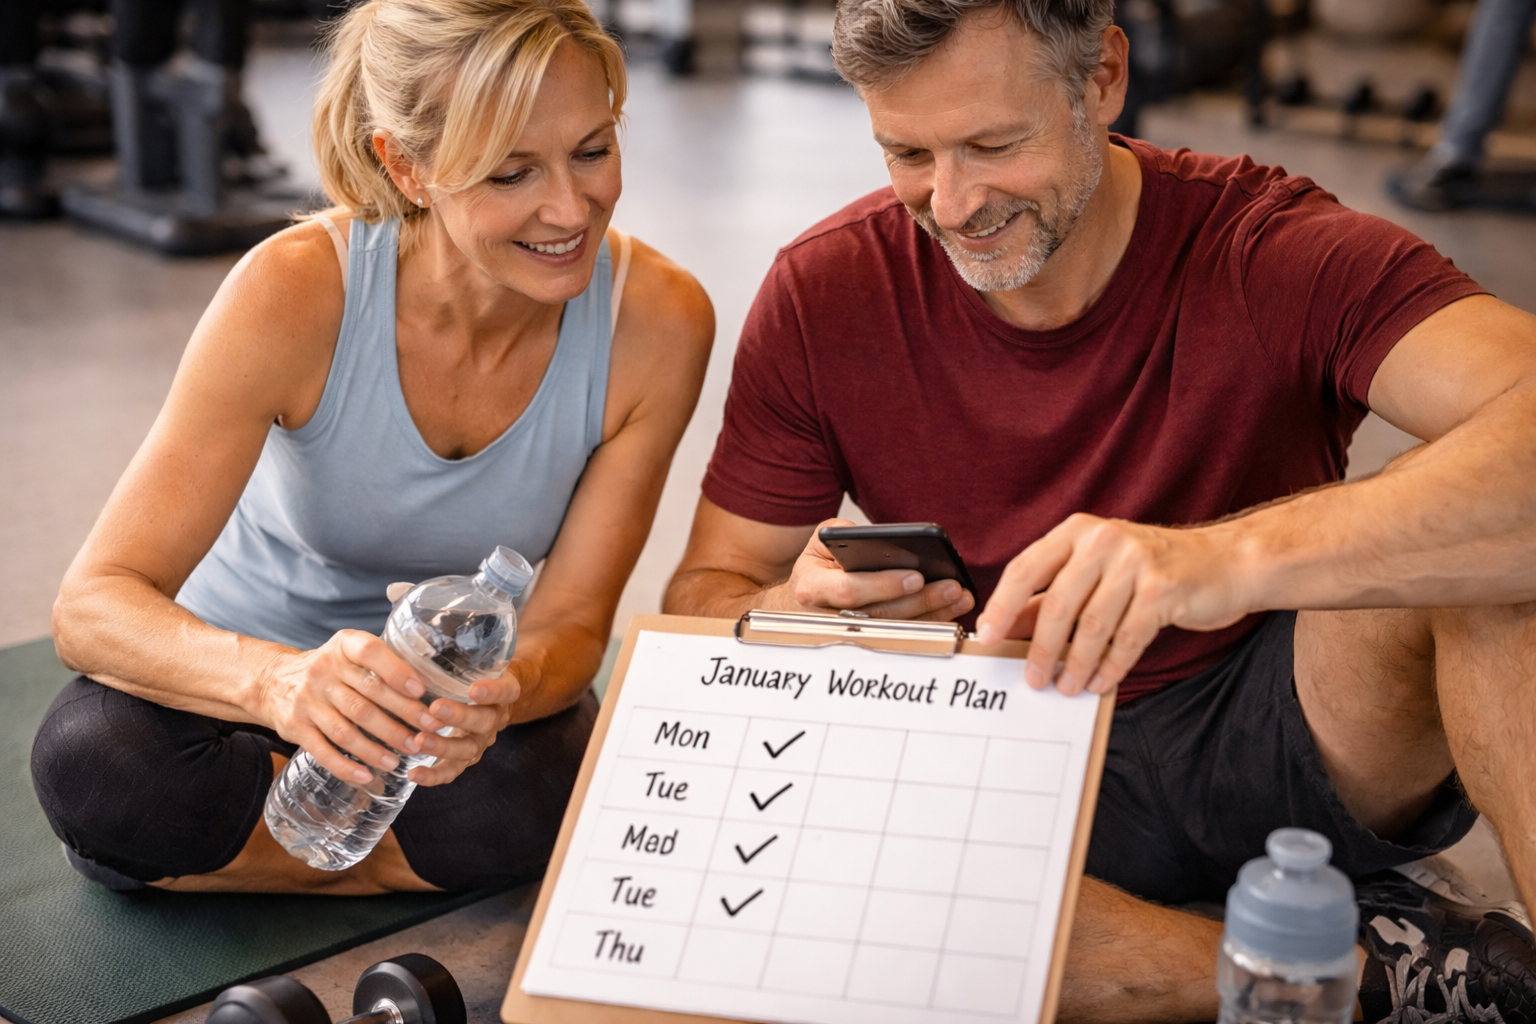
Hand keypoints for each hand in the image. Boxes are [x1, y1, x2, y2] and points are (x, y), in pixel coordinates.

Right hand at [257, 629, 444, 784]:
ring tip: (401, 758)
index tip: (421, 692)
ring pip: (347, 730)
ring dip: (377, 748)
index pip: (370, 652)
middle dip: (401, 718)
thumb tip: (428, 688)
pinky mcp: (295, 727)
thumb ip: (382, 661)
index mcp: (342, 647)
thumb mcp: (349, 651)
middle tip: (428, 733)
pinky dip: (346, 767)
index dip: (396, 671)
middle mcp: (322, 671)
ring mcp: (307, 701)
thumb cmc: (329, 669)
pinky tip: (367, 776)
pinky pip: (323, 750)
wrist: (272, 681)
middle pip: (366, 699)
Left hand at [378, 579, 522, 785]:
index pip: (508, 687)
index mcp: (502, 685)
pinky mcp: (463, 755)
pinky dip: (435, 775)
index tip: (474, 687)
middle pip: (486, 722)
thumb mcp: (460, 638)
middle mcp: (496, 714)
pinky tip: (412, 773)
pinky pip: (453, 770)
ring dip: (444, 746)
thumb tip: (394, 589)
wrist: (489, 693)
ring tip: (417, 741)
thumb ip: (431, 616)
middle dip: (459, 717)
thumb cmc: (467, 662)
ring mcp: (481, 738)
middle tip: (433, 710)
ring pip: (469, 749)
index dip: (494, 689)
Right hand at [766, 518, 973, 620]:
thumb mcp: (819, 544)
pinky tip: (950, 611)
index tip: (916, 575)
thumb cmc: (815, 569)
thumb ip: (842, 533)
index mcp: (812, 588)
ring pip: (894, 630)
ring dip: (931, 615)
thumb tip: (880, 539)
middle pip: (880, 615)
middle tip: (951, 587)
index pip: (850, 590)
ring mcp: (848, 637)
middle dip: (919, 601)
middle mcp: (828, 618)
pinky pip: (900, 637)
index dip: (883, 585)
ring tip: (959, 596)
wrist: (795, 607)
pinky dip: (928, 624)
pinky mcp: (866, 644)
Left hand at [974, 514, 1252, 694]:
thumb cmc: (1153, 569)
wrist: (1225, 562)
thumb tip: (1009, 626)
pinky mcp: (1163, 589)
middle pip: (1057, 602)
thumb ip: (1053, 595)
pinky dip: (1111, 666)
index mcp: (1078, 531)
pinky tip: (1099, 682)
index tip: (987, 636)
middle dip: (1041, 648)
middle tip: (1032, 678)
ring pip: (1092, 625)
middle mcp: (1103, 540)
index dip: (1002, 605)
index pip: (1026, 568)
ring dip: (1075, 663)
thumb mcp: (1096, 572)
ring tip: (1066, 687)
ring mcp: (1135, 562)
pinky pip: (1127, 638)